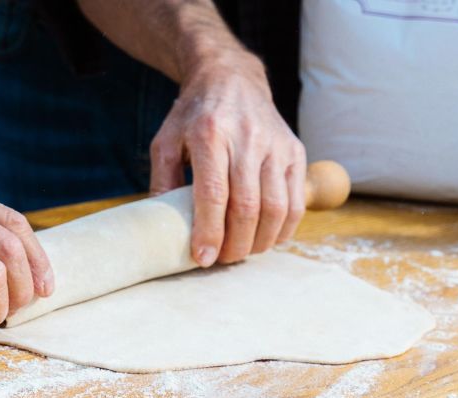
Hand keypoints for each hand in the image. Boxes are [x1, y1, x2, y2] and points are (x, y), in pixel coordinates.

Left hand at [149, 53, 306, 266]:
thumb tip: (161, 228)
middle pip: (247, 206)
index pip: (214, 194)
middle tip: (221, 259)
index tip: (203, 258)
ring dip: (259, 241)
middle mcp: (247, 139)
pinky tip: (266, 238)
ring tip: (242, 251)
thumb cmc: (195, 116)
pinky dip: (283, 229)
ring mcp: (275, 146)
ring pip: (276, 208)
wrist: (232, 79)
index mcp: (210, 134)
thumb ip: (162, 182)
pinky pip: (296, 202)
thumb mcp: (166, 141)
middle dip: (235, 244)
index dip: (210, 232)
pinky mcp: (295, 152)